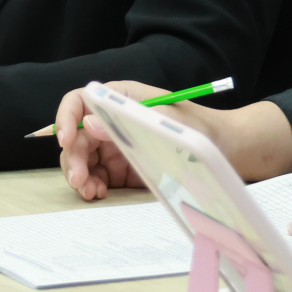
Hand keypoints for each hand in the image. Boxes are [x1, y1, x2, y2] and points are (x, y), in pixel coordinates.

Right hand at [58, 85, 291, 200]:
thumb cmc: (199, 127)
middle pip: (76, 134)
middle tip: (79, 180)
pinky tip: (98, 193)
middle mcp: (112, 121)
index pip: (80, 101)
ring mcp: (115, 145)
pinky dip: (91, 185)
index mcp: (120, 98)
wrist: (227, 151)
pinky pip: (96, 175)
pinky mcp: (122, 168)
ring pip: (81, 157)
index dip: (66, 117)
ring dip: (78, 173)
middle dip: (72, 156)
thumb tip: (90, 125)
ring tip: (90, 192)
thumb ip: (129, 121)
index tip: (64, 140)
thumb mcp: (168, 119)